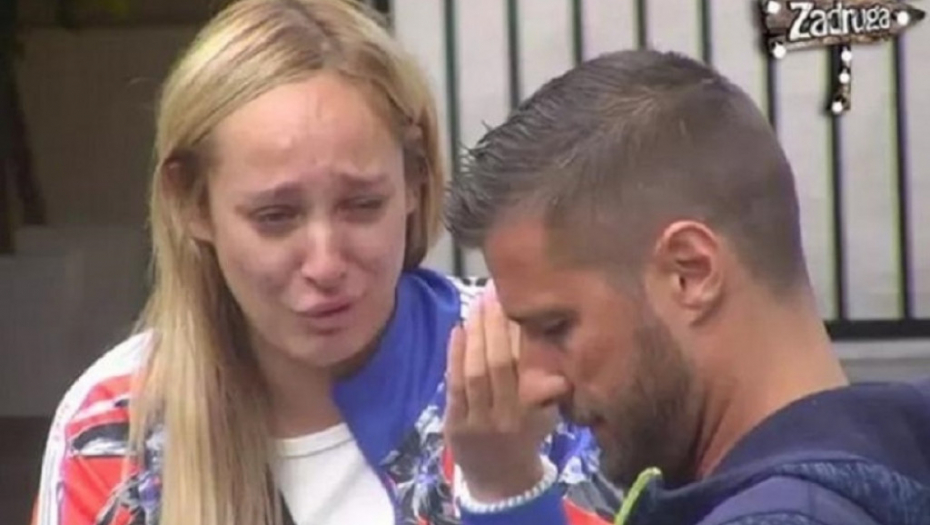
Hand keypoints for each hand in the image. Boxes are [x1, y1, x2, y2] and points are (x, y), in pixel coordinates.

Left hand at [444, 284, 556, 502]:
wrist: (501, 483)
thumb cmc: (525, 438)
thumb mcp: (546, 417)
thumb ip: (549, 390)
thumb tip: (557, 366)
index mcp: (530, 411)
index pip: (524, 364)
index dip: (519, 330)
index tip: (516, 300)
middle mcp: (505, 415)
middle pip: (498, 363)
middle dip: (495, 325)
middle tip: (492, 292)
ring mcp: (477, 420)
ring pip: (475, 372)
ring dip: (475, 334)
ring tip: (475, 304)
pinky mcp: (454, 424)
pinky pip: (454, 385)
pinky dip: (454, 356)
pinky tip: (457, 330)